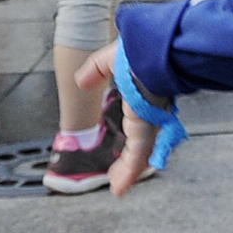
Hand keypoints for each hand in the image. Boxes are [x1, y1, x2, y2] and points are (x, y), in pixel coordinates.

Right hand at [71, 41, 158, 195]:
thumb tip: (81, 81)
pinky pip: (138, 155)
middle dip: (133, 160)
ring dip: (129, 172)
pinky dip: (129, 172)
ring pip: (141, 153)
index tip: (126, 146)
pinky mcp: (146, 126)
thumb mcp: (112, 59)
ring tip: (118, 188)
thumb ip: (97, 69)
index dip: (134, 135)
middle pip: (143, 141)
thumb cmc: (139, 46)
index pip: (142, 121)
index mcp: (145, 95)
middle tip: (121, 176)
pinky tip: (120, 188)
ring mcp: (149, 120)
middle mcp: (150, 110)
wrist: (152, 45)